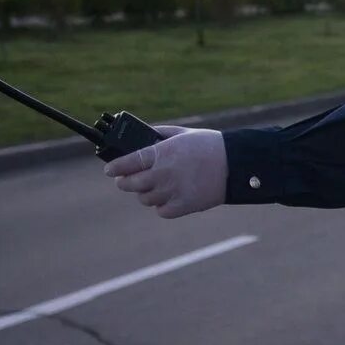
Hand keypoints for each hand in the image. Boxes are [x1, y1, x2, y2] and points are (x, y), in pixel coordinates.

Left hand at [105, 126, 227, 218]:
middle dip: (125, 182)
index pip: (126, 163)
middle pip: (129, 184)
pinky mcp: (183, 206)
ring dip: (146, 193)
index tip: (110, 170)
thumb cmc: (209, 145)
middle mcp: (163, 174)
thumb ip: (158, 136)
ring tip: (154, 187)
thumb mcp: (182, 133)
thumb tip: (139, 140)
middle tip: (126, 180)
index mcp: (161, 153)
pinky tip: (168, 196)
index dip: (114, 168)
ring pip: (144, 199)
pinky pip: (161, 211)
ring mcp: (172, 191)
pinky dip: (162, 205)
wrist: (235, 163)